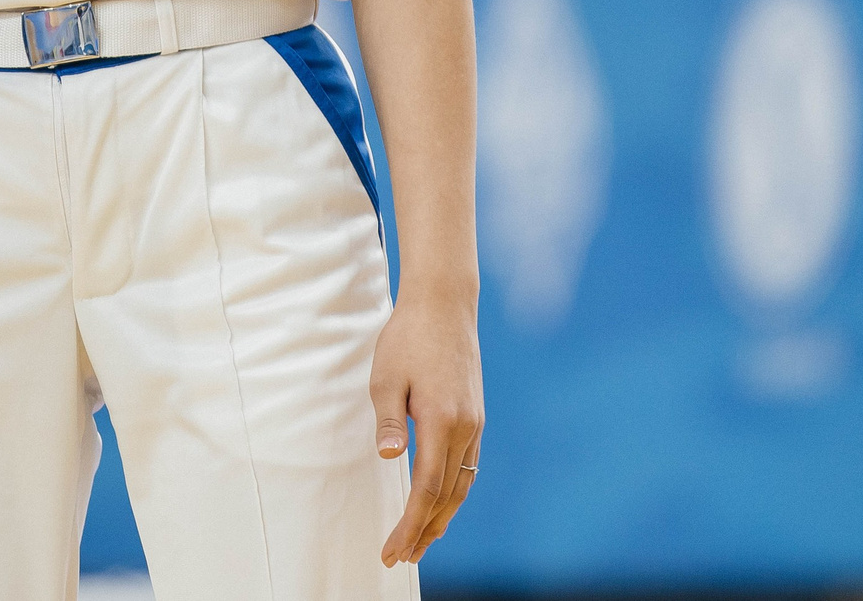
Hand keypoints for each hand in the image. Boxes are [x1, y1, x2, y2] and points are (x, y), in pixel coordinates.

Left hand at [370, 287, 483, 566]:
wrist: (444, 304)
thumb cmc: (408, 337)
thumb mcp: (386, 376)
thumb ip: (388, 420)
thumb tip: (390, 459)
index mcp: (442, 420)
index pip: (426, 489)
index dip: (410, 525)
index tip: (391, 551)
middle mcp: (465, 427)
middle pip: (448, 496)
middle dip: (425, 531)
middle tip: (401, 557)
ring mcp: (474, 423)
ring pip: (462, 485)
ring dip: (441, 517)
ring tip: (420, 542)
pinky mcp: (475, 417)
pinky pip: (467, 467)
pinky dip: (453, 493)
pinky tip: (439, 502)